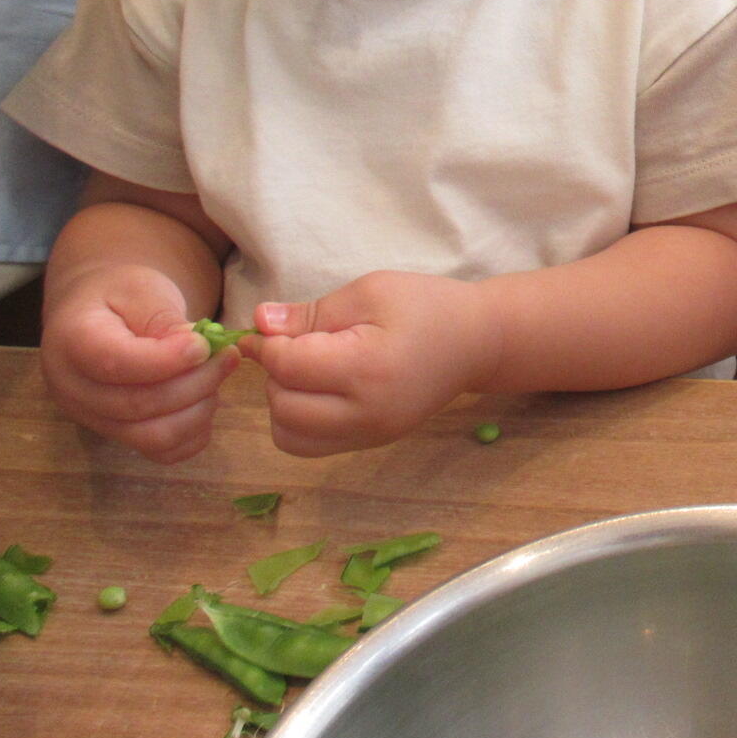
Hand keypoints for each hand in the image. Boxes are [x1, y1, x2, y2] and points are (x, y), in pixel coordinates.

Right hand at [40, 265, 237, 462]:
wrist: (98, 313)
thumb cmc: (121, 294)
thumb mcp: (142, 288)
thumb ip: (164, 318)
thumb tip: (197, 351)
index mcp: (72, 341)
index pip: (116, 363)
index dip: (168, 360)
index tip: (204, 345)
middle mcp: (72, 388)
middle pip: (138, 405)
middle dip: (195, 383)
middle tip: (228, 357)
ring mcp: (91, 419)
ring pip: (151, 436)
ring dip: (197, 410)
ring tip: (215, 376)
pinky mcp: (116, 436)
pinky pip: (161, 451)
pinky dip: (193, 432)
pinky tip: (204, 399)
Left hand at [247, 271, 493, 457]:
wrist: (477, 342)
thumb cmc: (426, 306)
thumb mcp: (370, 292)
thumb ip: (313, 313)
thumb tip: (259, 322)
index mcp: (367, 369)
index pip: (287, 366)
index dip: (265, 344)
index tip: (266, 325)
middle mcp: (367, 413)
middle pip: (282, 406)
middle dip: (275, 374)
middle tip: (293, 345)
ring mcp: (370, 434)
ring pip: (288, 436)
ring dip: (283, 402)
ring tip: (306, 371)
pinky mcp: (371, 443)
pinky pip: (310, 445)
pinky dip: (299, 421)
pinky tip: (318, 390)